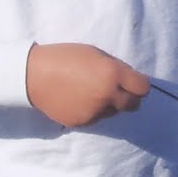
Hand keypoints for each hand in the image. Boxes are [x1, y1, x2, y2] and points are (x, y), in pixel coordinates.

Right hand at [26, 43, 149, 127]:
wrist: (34, 75)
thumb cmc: (66, 58)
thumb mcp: (95, 54)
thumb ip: (116, 68)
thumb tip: (130, 81)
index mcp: (112, 74)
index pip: (143, 88)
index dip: (139, 84)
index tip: (133, 82)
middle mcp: (107, 95)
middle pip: (133, 104)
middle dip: (130, 97)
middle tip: (118, 89)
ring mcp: (95, 112)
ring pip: (114, 112)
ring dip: (110, 104)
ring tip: (91, 91)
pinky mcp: (83, 123)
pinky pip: (97, 118)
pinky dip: (94, 111)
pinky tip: (79, 99)